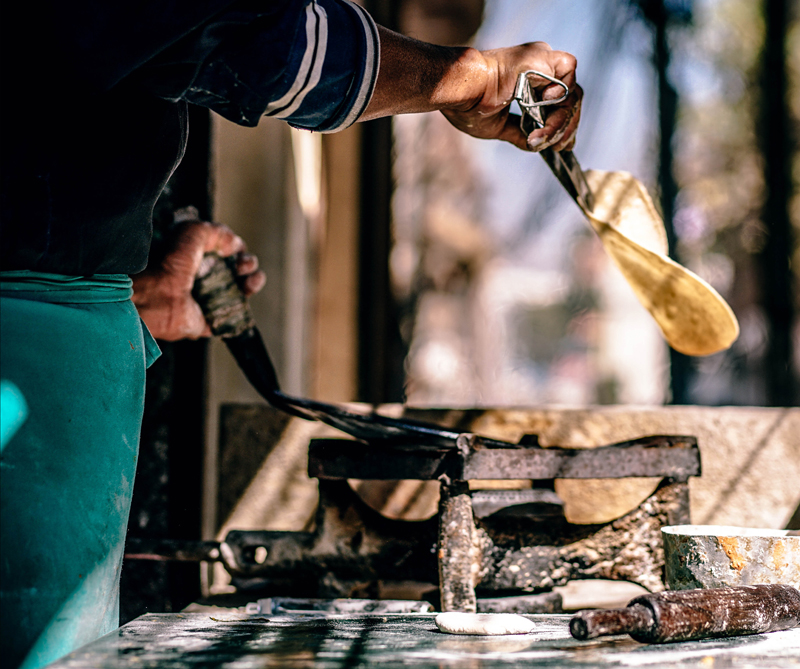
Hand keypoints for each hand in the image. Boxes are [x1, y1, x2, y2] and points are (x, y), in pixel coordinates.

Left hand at [132, 217, 265, 340]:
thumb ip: (216, 231)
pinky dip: (247, 299)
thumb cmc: (169, 263)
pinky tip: (248, 289)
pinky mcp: (212, 318)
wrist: (158, 298)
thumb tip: (234, 243)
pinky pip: (237, 311)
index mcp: (194, 257)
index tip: (234, 249)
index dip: (234, 247)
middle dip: (246, 263)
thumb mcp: (192, 232)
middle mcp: (201, 277)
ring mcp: (208, 299)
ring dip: (252, 279)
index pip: (223, 251)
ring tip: (249, 278)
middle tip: (242, 265)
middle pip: (236, 269)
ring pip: (240, 288)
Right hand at [441, 42, 582, 151]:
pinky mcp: (543, 58)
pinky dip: (563, 93)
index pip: (561, 102)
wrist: (462, 93)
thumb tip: (535, 146)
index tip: (563, 146)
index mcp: (528, 81)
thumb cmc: (469, 106)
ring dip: (561, 120)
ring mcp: (542, 62)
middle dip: (567, 127)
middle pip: (570, 99)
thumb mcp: (500, 127)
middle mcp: (539, 69)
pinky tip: (546, 104)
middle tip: (557, 147)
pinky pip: (568, 73)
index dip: (565, 125)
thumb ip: (520, 133)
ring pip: (571, 92)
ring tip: (542, 137)